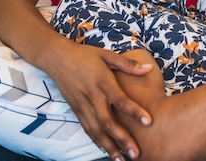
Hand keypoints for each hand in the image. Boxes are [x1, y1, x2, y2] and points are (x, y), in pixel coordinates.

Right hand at [46, 41, 152, 160]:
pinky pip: (87, 129)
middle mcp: (92, 96)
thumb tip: (149, 69)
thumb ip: (128, 65)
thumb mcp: (107, 55)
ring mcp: (82, 105)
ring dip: (109, 147)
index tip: (149, 122)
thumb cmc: (85, 55)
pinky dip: (96, 141)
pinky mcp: (76, 110)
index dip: (135, 111)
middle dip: (122, 139)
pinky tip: (106, 151)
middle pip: (108, 122)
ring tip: (122, 160)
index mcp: (102, 82)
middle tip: (136, 153)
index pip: (120, 100)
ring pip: (96, 130)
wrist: (56, 58)